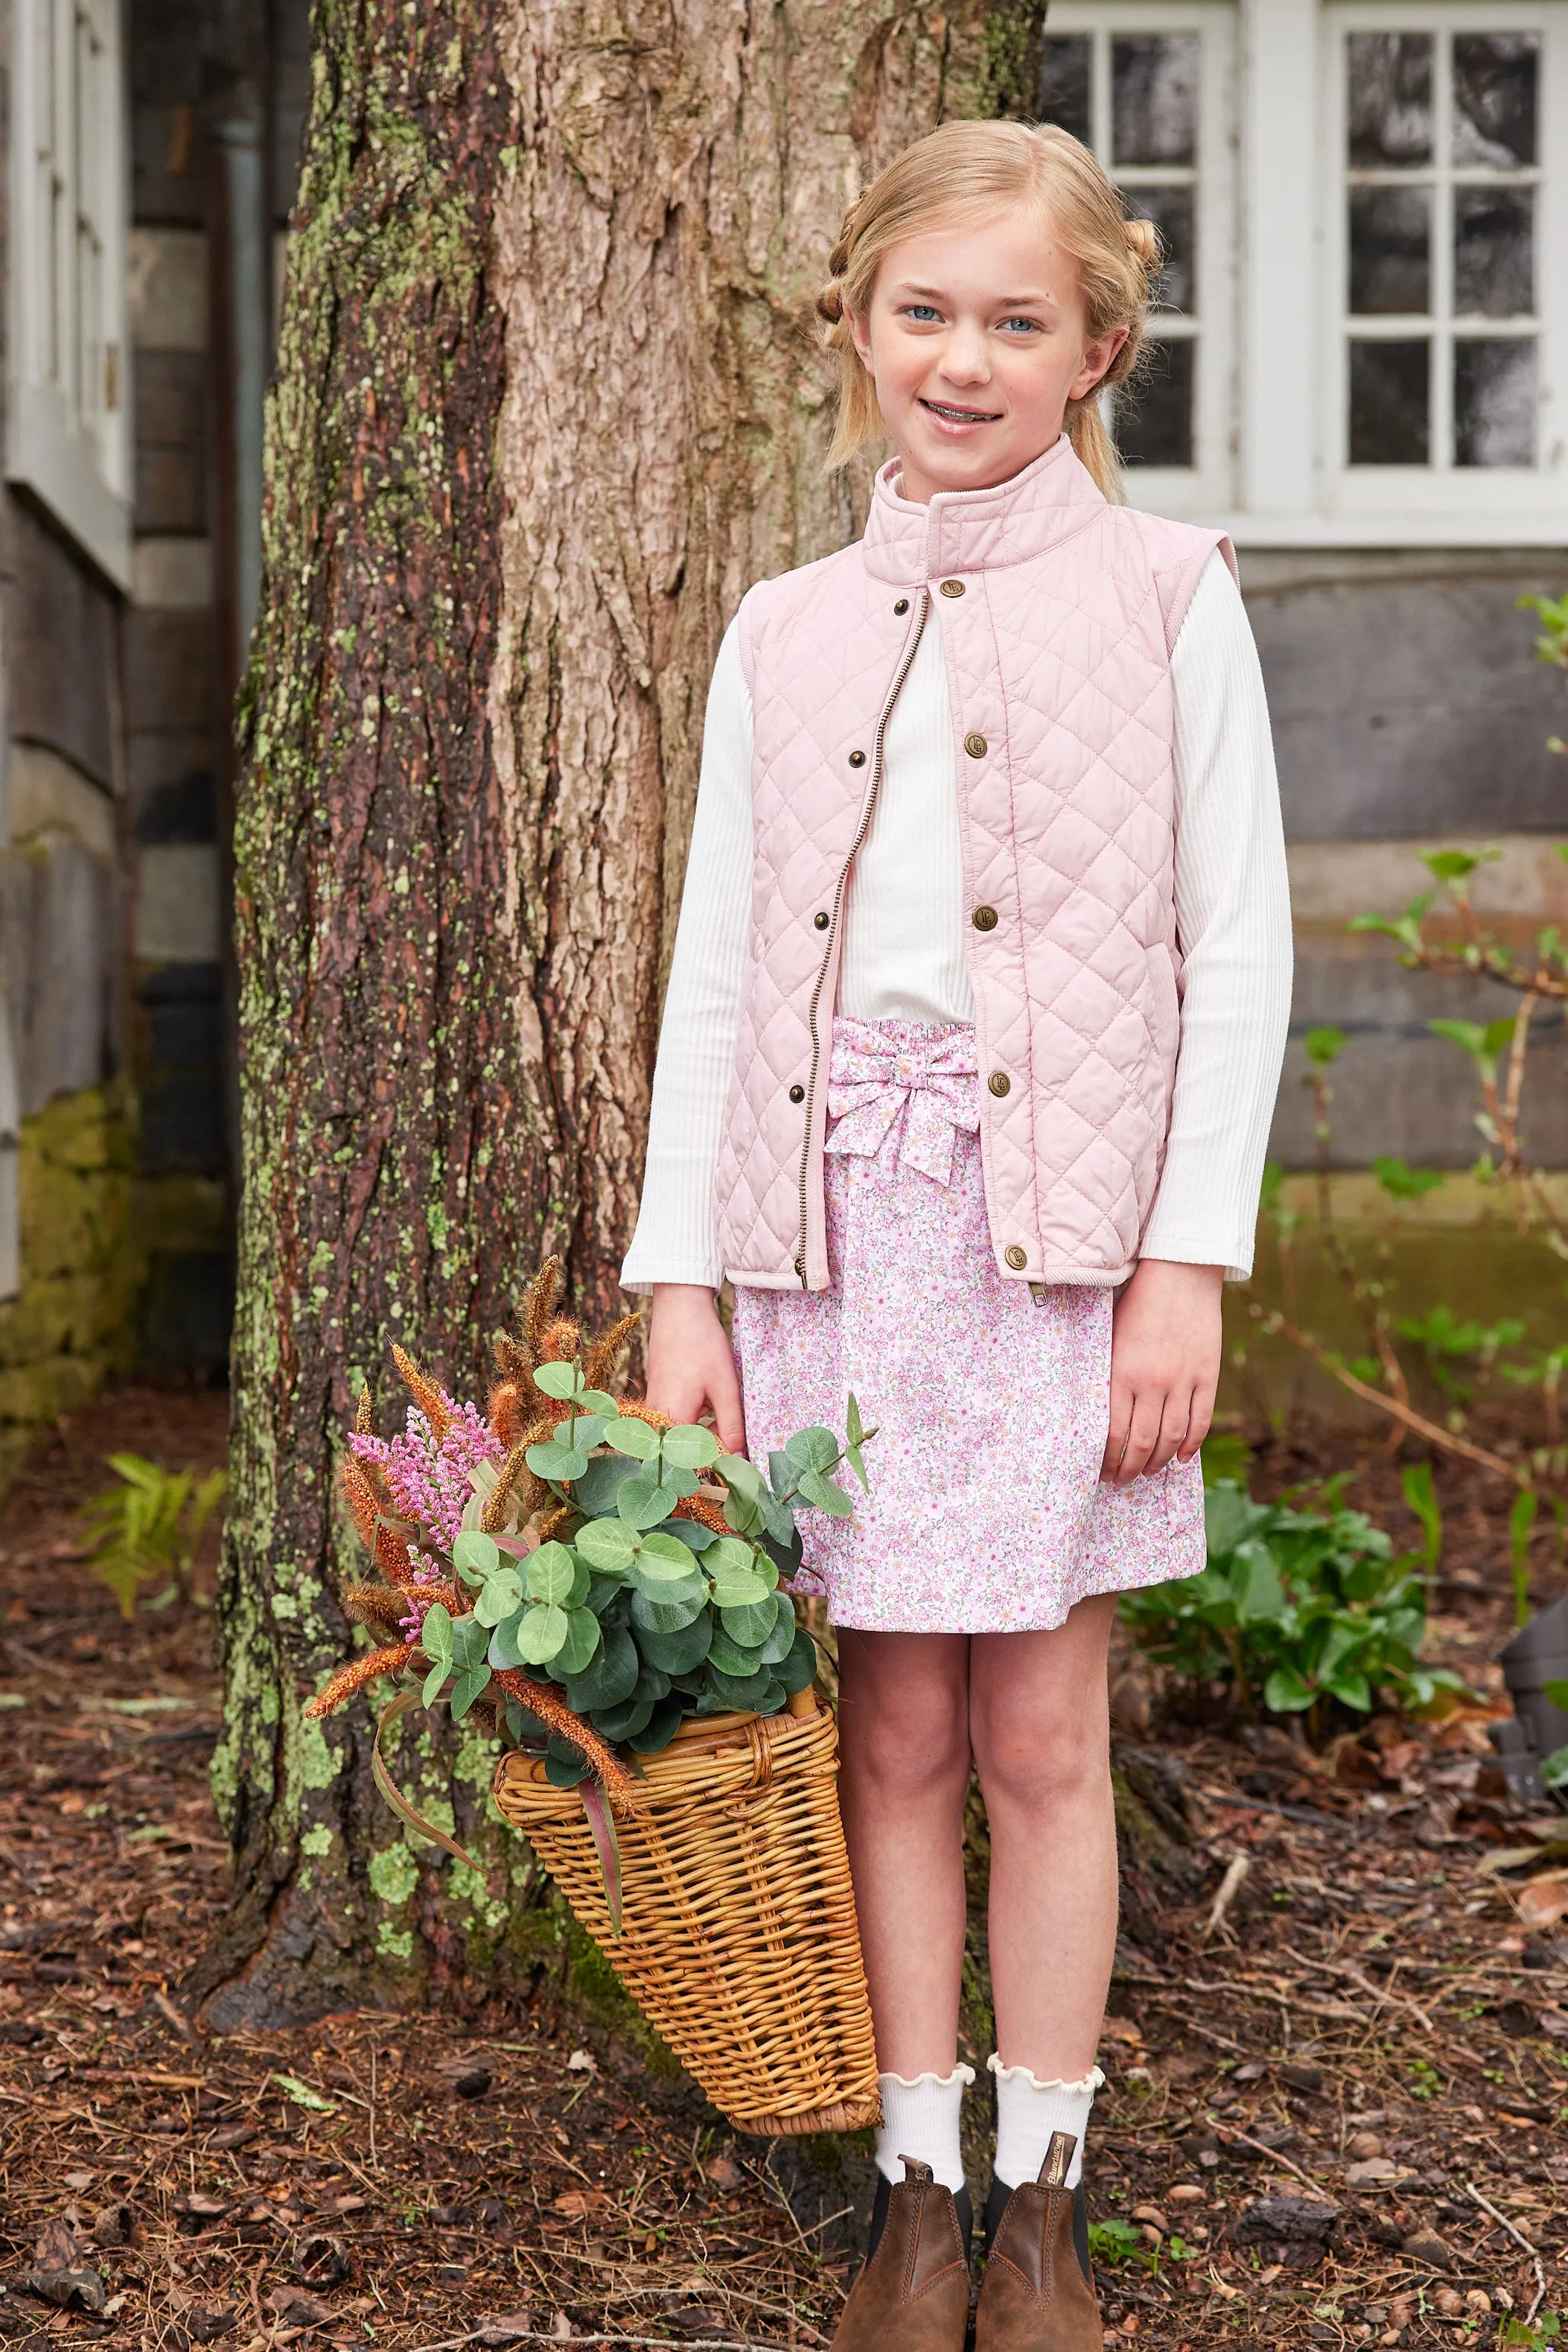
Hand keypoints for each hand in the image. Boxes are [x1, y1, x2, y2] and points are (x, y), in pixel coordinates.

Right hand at [645, 1284, 745, 1454]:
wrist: (678, 1309)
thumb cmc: (702, 1345)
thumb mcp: (725, 1388)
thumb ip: (732, 1427)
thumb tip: (740, 1460)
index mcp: (672, 1421)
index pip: (694, 1462)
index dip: (719, 1466)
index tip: (742, 1465)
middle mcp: (656, 1420)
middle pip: (687, 1451)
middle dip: (714, 1451)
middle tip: (740, 1444)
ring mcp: (655, 1409)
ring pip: (683, 1436)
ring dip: (706, 1435)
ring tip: (728, 1420)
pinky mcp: (658, 1398)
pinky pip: (677, 1422)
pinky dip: (697, 1421)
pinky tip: (713, 1407)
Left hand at [1101, 1259, 1222, 1485]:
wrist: (1179, 1273)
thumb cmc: (1136, 1301)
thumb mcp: (1110, 1337)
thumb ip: (1108, 1374)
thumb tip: (1098, 1414)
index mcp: (1122, 1373)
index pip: (1112, 1433)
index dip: (1107, 1460)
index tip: (1101, 1471)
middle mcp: (1153, 1383)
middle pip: (1141, 1443)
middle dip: (1130, 1469)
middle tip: (1122, 1481)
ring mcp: (1183, 1381)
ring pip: (1171, 1438)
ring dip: (1158, 1462)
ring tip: (1148, 1472)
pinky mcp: (1207, 1375)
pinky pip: (1200, 1421)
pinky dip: (1191, 1445)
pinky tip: (1180, 1458)